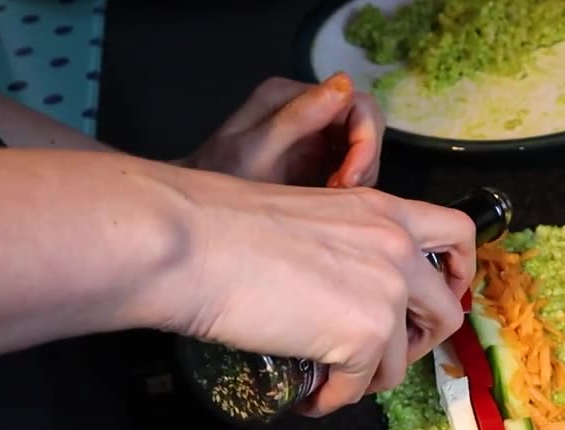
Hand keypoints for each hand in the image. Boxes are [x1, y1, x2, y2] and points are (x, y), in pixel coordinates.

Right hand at [157, 170, 475, 415]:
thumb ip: (345, 243)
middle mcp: (398, 248)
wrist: (190, 244)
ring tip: (334, 378)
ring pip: (404, 359)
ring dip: (370, 377)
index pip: (459, 233)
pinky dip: (333, 399)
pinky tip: (307, 395)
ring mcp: (386, 294)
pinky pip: (360, 387)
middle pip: (448, 308)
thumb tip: (343, 286)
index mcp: (384, 210)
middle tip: (385, 353)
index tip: (438, 294)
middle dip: (420, 341)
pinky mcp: (365, 337)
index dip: (458, 272)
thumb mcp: (310, 215)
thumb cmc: (222, 226)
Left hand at [180, 72, 384, 187]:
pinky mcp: (317, 158)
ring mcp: (313, 132)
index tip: (348, 181)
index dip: (364, 142)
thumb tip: (345, 83)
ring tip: (330, 198)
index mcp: (290, 95)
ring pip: (363, 149)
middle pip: (366, 126)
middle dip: (364, 161)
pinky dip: (350, 187)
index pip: (357, 105)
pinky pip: (352, 167)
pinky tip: (328, 200)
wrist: (199, 210)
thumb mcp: (256, 151)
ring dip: (359, 176)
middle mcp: (307, 107)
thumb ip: (298, 117)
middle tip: (342, 191)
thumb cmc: (219, 179)